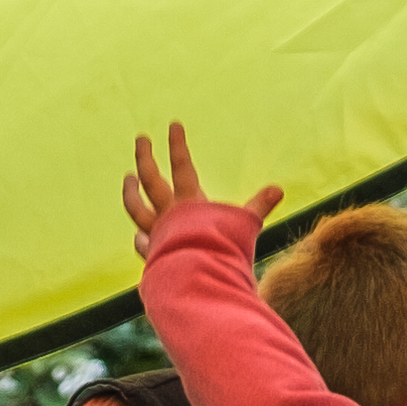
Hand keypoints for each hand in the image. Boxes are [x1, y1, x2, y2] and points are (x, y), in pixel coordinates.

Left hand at [123, 123, 283, 254]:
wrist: (198, 280)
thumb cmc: (222, 252)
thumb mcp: (245, 226)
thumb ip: (259, 207)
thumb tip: (279, 189)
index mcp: (189, 203)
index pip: (182, 166)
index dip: (177, 145)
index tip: (173, 124)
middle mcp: (168, 215)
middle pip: (151, 180)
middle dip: (145, 157)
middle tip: (141, 139)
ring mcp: (157, 235)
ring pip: (137, 209)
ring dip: (131, 192)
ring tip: (127, 178)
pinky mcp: (153, 257)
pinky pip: (143, 245)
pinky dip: (141, 240)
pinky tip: (138, 237)